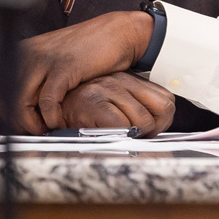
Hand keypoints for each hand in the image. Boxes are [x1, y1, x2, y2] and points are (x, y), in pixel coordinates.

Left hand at [10, 11, 155, 133]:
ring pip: (20, 102)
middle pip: (2, 96)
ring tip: (44, 127)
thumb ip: (34, 77)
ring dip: (30, 123)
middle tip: (27, 131)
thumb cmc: (84, 50)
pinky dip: (50, 117)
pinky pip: (47, 102)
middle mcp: (28, 54)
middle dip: (12, 121)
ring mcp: (45, 60)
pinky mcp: (64, 69)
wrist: (114, 33)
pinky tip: (58, 119)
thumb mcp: (51, 59)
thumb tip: (17, 107)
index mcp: (22, 51)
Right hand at [61, 72, 175, 136]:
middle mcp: (123, 81)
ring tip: (119, 137)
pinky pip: (120, 124)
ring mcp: (108, 89)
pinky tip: (108, 136)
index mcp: (132, 81)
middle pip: (162, 110)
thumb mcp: (116, 105)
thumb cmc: (84, 111)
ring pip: (143, 121)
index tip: (149, 132)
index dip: (163, 122)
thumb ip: (136, 112)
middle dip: (152, 131)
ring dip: (135, 136)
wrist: (52, 106)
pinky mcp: (93, 101)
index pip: (167, 101)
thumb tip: (156, 132)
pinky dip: (118, 136)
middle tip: (135, 138)